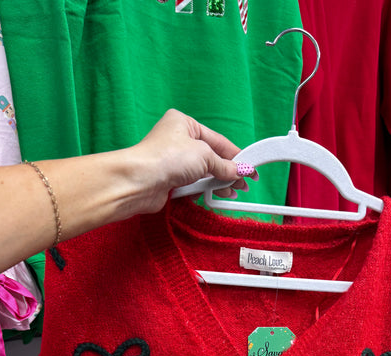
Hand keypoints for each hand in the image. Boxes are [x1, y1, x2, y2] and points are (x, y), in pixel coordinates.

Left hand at [124, 109, 254, 215]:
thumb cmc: (166, 158)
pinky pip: (193, 184)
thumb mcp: (204, 156)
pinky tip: (217, 196)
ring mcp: (173, 161)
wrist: (140, 181)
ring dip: (218, 183)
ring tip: (233, 192)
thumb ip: (224, 165)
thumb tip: (239, 171)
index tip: (250, 166)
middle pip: (211, 157)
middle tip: (243, 183)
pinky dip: (205, 190)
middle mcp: (177, 140)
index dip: (236, 155)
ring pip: (202, 173)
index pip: (217, 140)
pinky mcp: (169, 180)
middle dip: (228, 171)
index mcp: (184, 124)